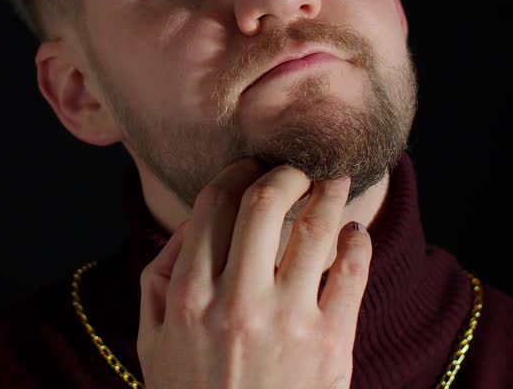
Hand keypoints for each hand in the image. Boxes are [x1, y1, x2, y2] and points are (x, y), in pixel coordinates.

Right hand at [137, 159, 372, 388]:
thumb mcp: (154, 342)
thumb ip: (161, 277)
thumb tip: (191, 222)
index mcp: (188, 298)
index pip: (214, 206)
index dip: (236, 173)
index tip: (251, 167)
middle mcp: (236, 304)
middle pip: (264, 203)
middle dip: (285, 173)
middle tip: (297, 170)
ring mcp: (288, 323)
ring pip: (315, 229)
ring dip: (329, 193)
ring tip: (335, 183)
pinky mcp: (332, 345)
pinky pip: (354, 272)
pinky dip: (358, 241)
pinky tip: (354, 232)